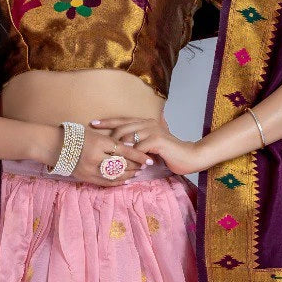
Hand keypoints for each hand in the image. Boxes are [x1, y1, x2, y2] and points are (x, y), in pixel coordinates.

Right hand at [70, 126, 152, 186]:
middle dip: (135, 166)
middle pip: (122, 165)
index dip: (139, 156)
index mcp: (99, 143)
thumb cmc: (76, 135)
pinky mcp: (86, 177)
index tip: (149, 159)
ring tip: (137, 173)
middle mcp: (95, 158)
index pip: (124, 151)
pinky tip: (126, 180)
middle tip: (145, 166)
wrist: (54, 145)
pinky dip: (117, 182)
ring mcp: (90, 169)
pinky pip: (105, 182)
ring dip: (128, 175)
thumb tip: (131, 148)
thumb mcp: (95, 133)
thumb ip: (111, 141)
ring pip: (115, 175)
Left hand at [88, 113, 204, 176]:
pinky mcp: (157, 140)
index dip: (107, 121)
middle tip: (97, 142)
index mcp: (145, 123)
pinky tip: (125, 161)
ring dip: (118, 148)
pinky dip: (131, 155)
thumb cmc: (168, 154)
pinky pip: (138, 147)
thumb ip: (137, 145)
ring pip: (128, 137)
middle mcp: (148, 123)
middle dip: (108, 135)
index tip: (93, 124)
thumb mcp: (149, 148)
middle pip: (121, 127)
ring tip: (109, 156)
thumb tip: (120, 149)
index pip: (122, 120)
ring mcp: (153, 130)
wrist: (188, 157)